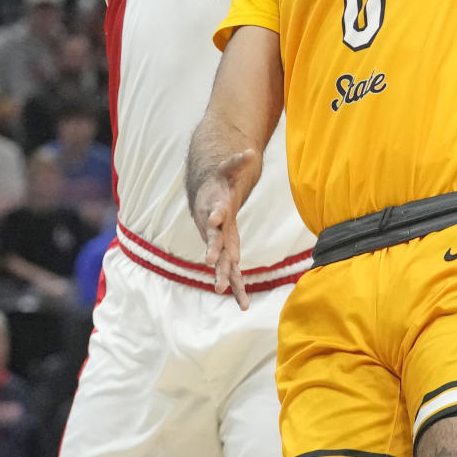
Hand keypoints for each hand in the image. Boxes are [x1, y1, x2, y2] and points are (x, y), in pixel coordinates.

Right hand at [190, 150, 258, 310]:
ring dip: (223, 276)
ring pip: (221, 262)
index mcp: (214, 209)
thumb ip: (237, 163)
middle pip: (213, 241)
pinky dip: (237, 286)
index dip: (215, 214)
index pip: (215, 212)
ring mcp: (218, 243)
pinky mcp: (225, 253)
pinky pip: (232, 271)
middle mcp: (214, 229)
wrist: (207, 196)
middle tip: (210, 262)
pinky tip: (243, 304)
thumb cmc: (219, 184)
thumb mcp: (228, 171)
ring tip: (222, 291)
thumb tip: (249, 152)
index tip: (215, 218)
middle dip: (212, 251)